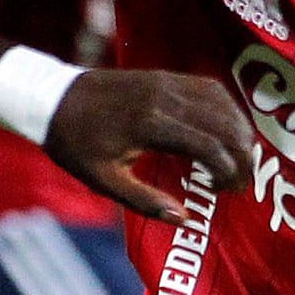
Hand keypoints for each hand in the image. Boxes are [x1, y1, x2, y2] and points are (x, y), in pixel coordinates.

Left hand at [43, 69, 253, 223]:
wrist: (51, 98)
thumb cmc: (74, 143)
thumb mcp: (102, 180)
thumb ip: (144, 201)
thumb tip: (185, 219)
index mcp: (150, 125)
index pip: (210, 146)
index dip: (229, 171)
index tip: (229, 192)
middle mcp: (165, 98)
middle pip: (224, 124)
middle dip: (243, 154)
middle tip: (243, 181)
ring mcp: (167, 81)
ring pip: (223, 102)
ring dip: (240, 130)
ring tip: (242, 159)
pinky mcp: (165, 75)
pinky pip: (209, 88)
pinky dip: (228, 109)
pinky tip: (229, 130)